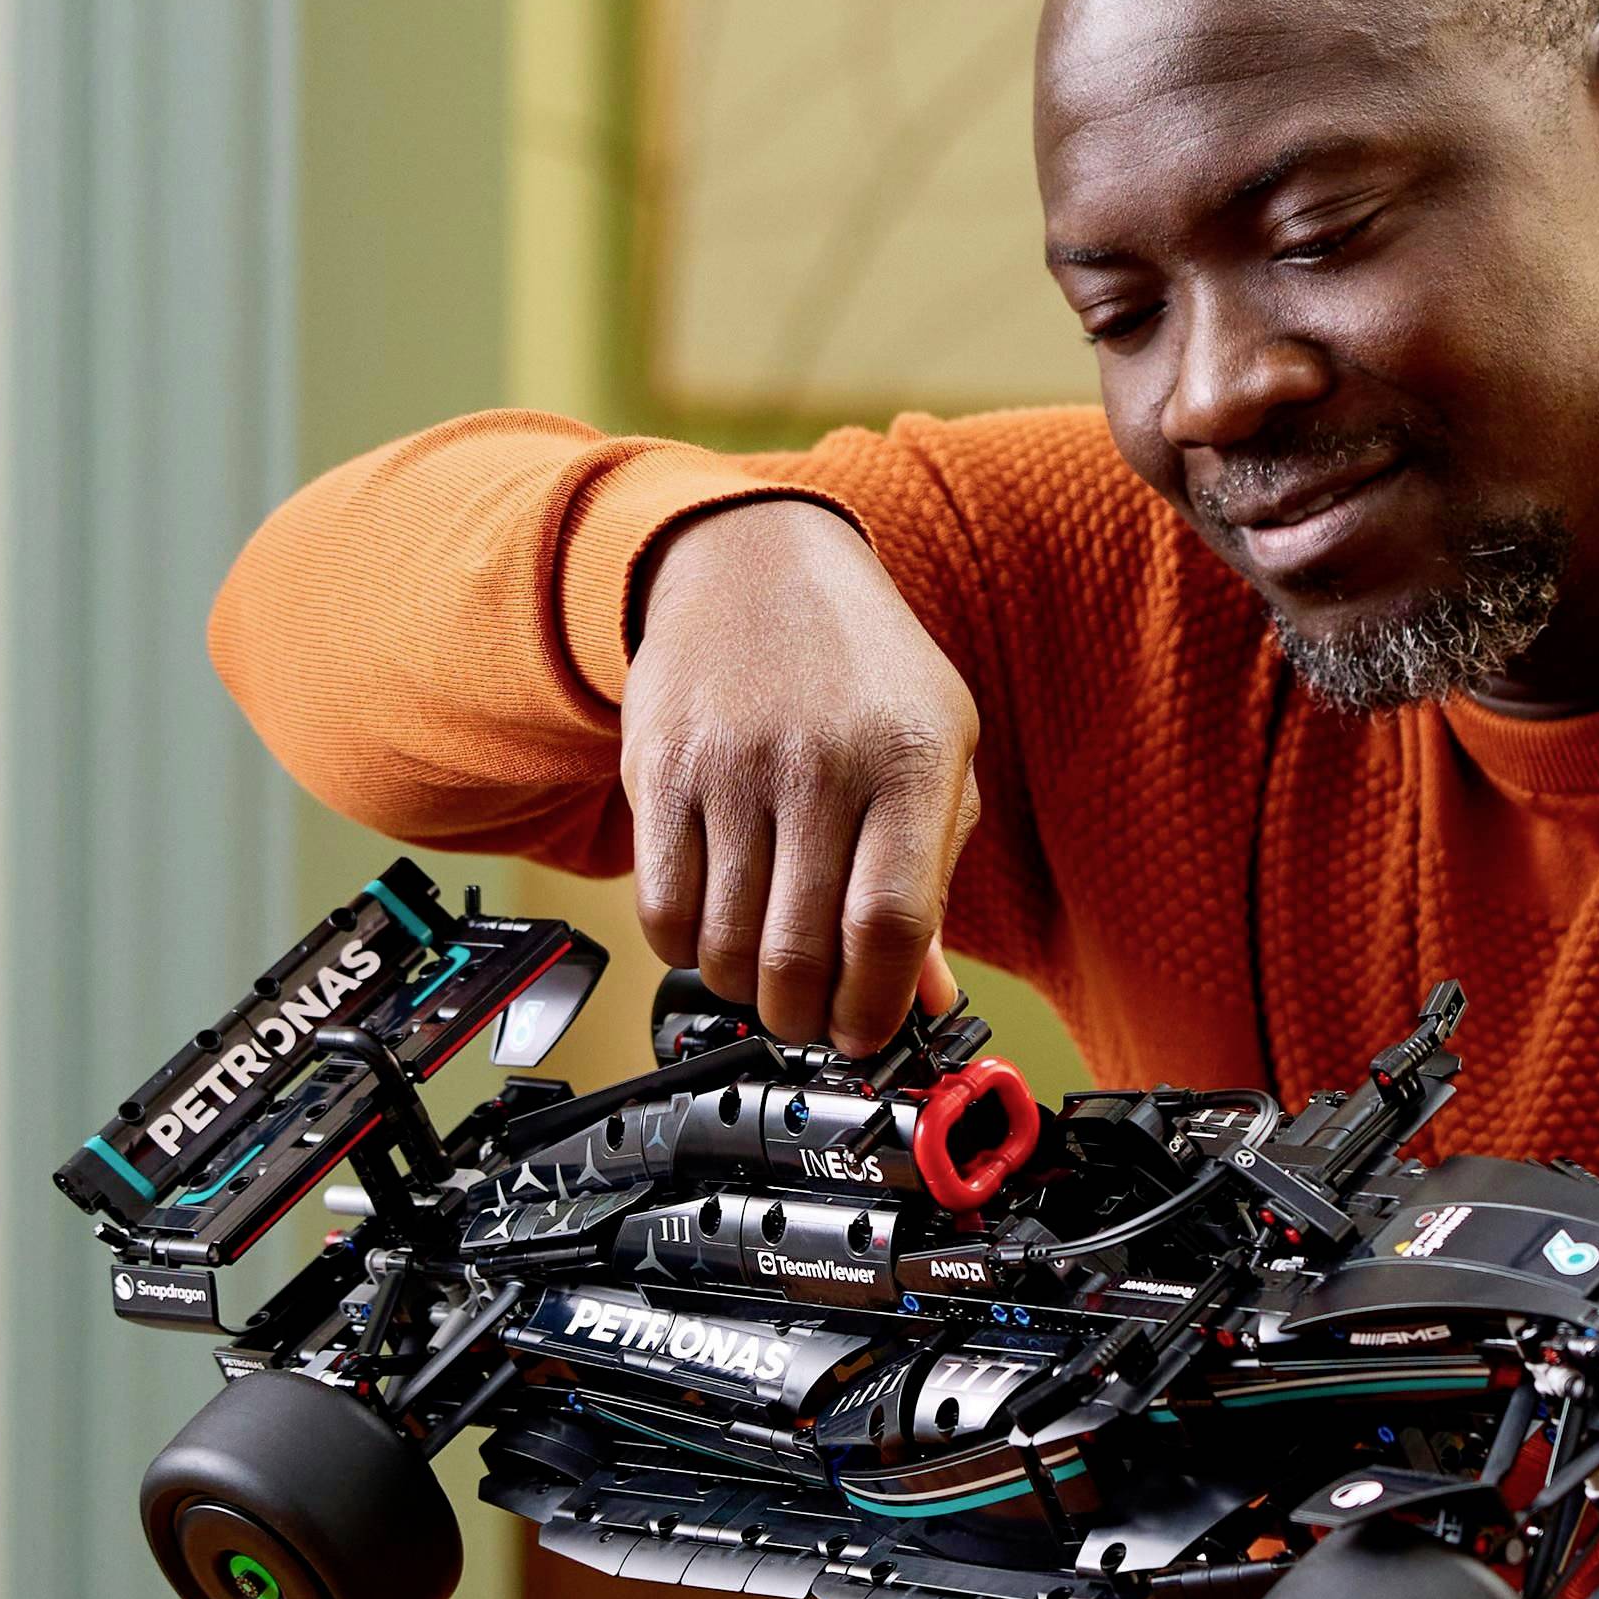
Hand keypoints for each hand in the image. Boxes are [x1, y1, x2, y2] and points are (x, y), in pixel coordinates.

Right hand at [623, 502, 980, 1052]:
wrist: (754, 563)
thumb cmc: (863, 668)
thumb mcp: (938, 749)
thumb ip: (934, 875)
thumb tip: (929, 997)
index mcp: (910, 759)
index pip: (891, 922)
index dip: (877, 1006)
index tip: (869, 1034)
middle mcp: (820, 761)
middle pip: (798, 952)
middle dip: (807, 1019)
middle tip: (815, 1019)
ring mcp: (732, 766)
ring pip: (722, 947)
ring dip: (746, 990)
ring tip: (768, 972)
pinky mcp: (659, 771)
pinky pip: (660, 911)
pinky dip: (687, 949)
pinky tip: (717, 925)